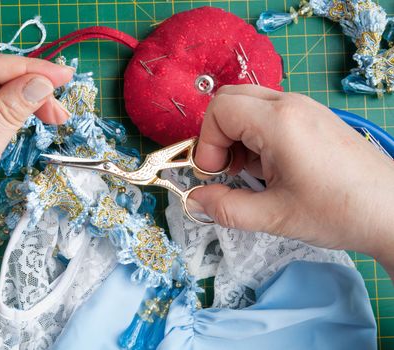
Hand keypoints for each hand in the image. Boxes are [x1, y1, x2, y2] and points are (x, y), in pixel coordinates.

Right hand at [191, 85, 393, 272]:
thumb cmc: (338, 211)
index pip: (220, 109)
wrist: (393, 210)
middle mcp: (290, 104)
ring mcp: (305, 107)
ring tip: (248, 171)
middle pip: (231, 98)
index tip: (215, 174)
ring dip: (236, 134)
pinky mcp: (314, 117)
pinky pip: (270, 112)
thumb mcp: (274, 216)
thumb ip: (226, 208)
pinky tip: (268, 166)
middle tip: (225, 169)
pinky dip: (256, 134)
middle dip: (217, 133)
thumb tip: (194, 201)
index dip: (207, 142)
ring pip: (250, 104)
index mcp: (279, 122)